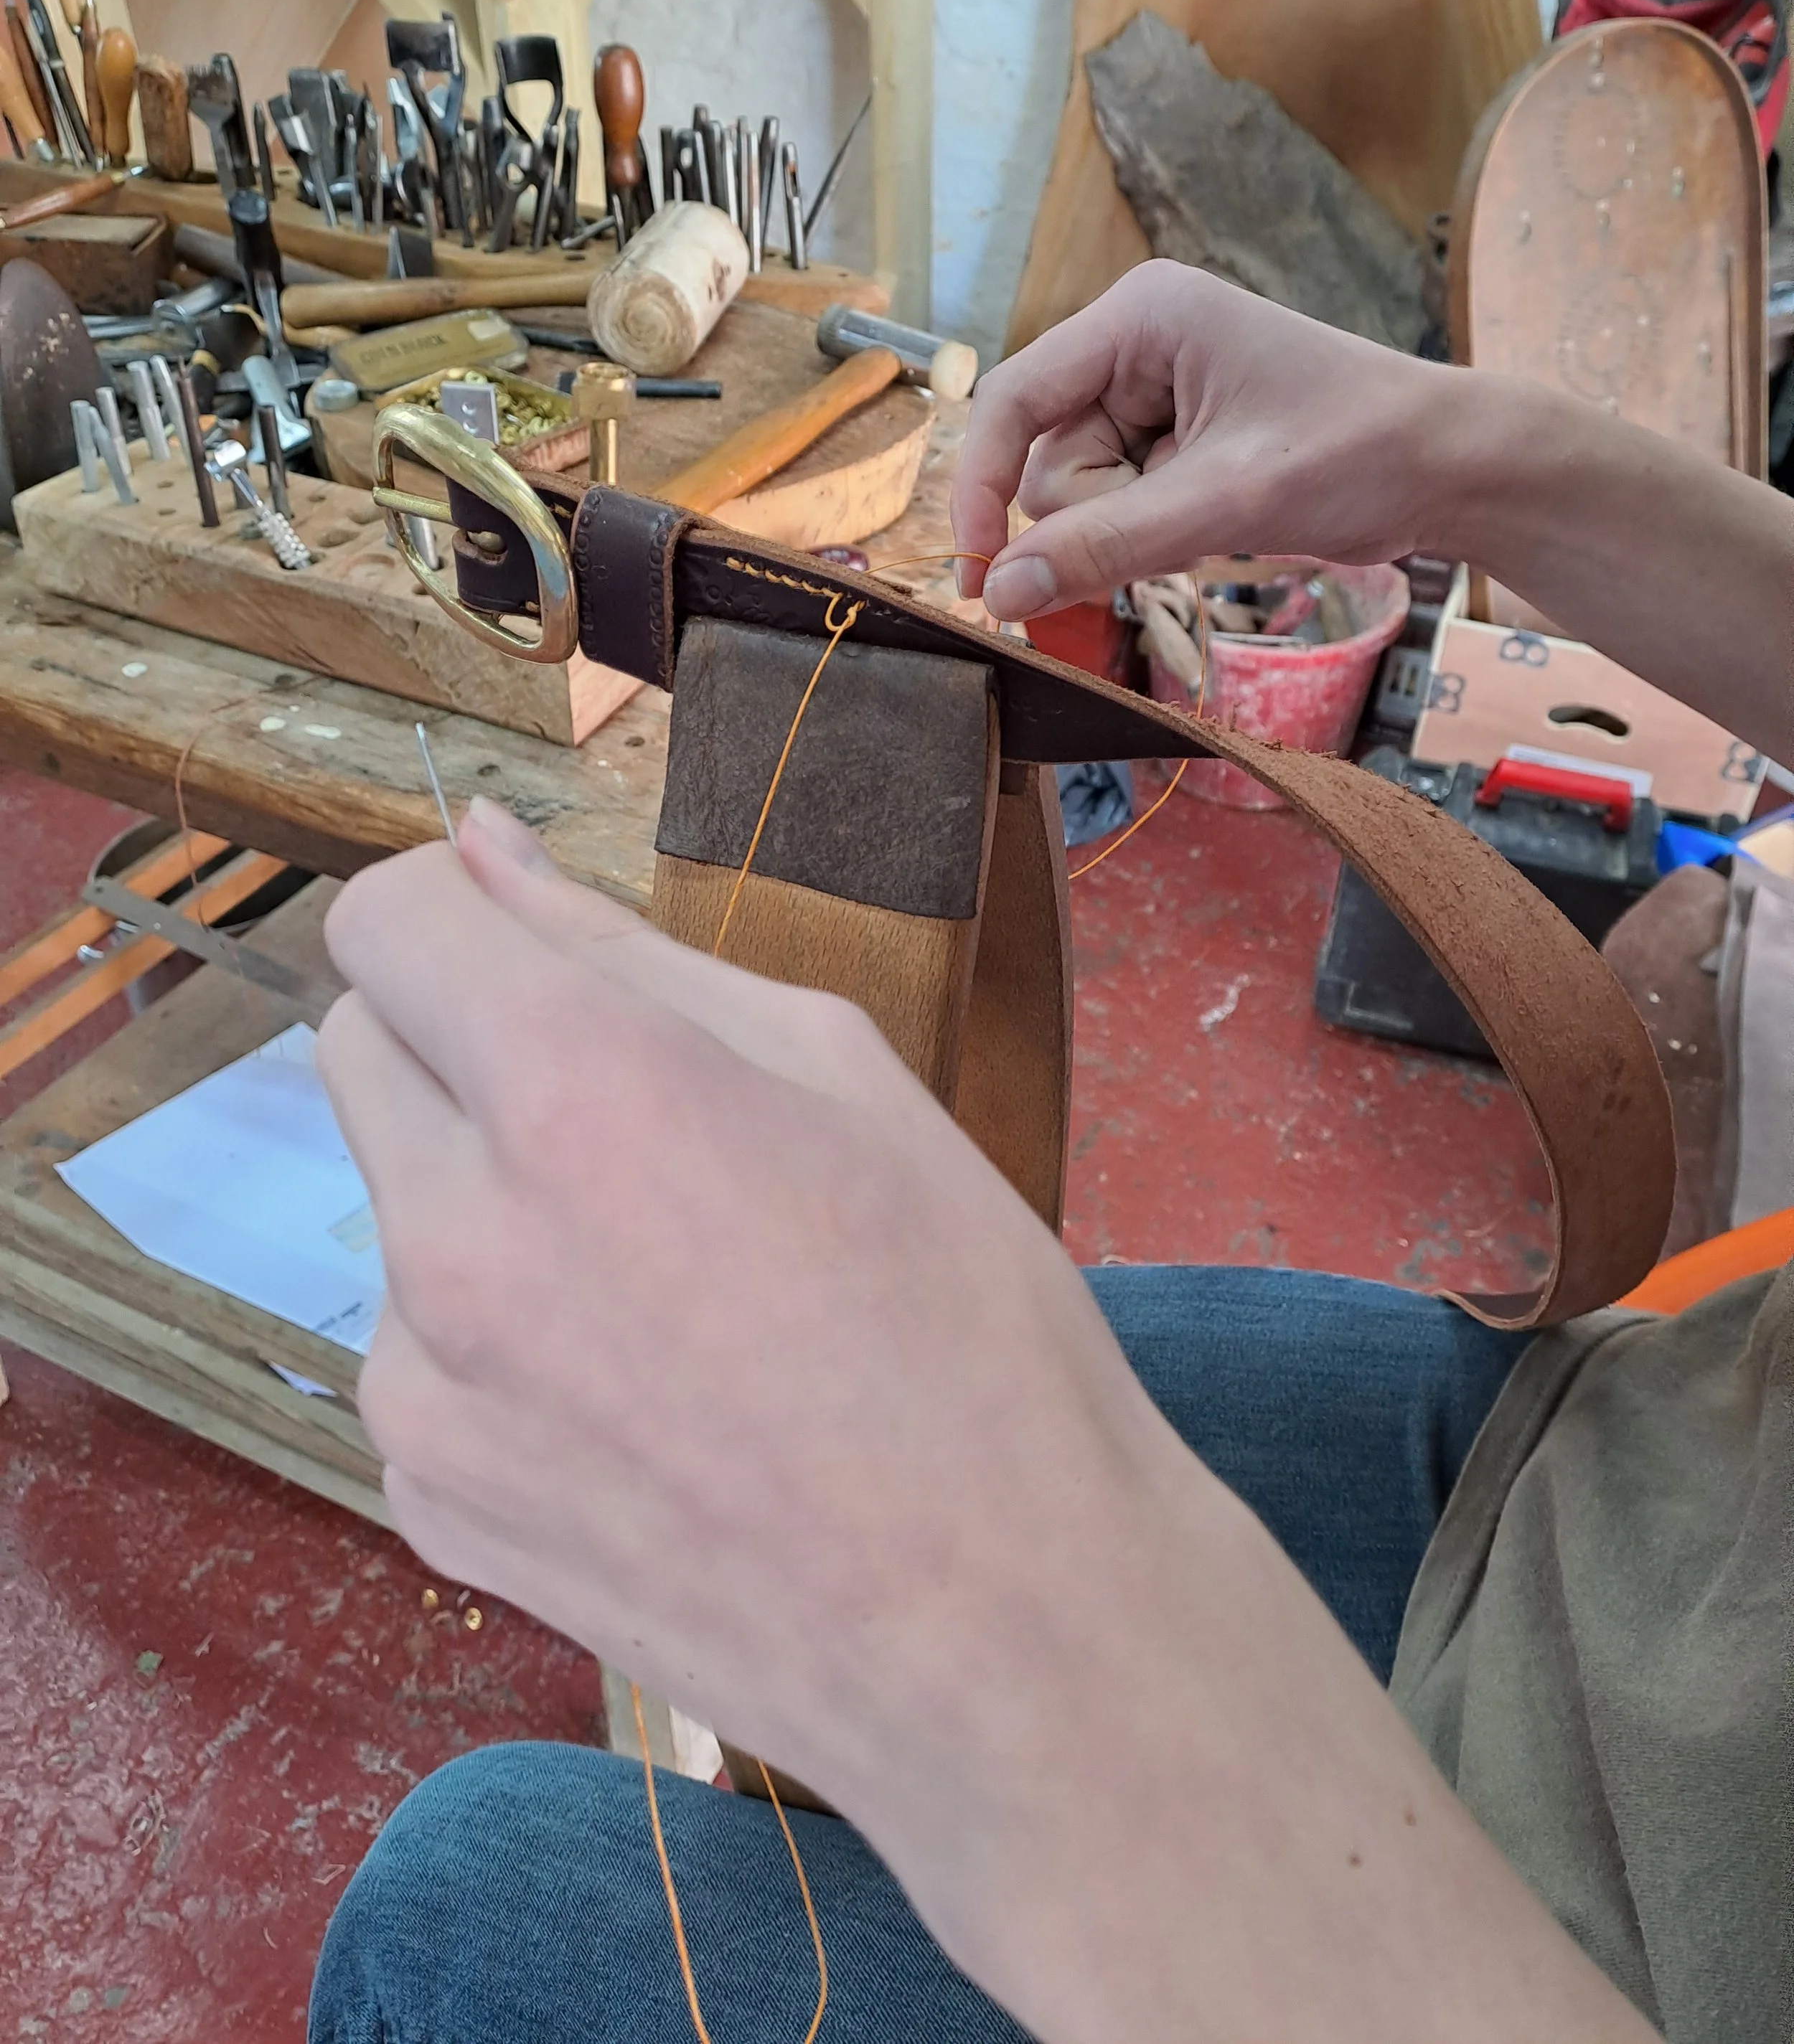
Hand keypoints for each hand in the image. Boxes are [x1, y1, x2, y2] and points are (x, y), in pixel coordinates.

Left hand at [316, 793, 1180, 1810]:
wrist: (1001, 1629)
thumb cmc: (965, 1327)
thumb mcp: (840, 1075)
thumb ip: (627, 950)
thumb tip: (483, 853)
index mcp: (575, 1094)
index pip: (382, 920)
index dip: (452, 908)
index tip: (524, 947)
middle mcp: (458, 1238)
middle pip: (362, 1048)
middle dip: (466, 1040)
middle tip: (634, 1111)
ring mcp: (425, 1388)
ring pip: (397, 1206)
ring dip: (486, 1197)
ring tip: (667, 1281)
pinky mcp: (429, 1498)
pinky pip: (418, 1353)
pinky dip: (496, 1340)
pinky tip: (643, 1395)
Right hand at [953, 261, 1448, 620]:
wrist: (1450, 468)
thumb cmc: (1356, 453)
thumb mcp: (1225, 503)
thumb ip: (1107, 545)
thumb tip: (1000, 593)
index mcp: (1141, 316)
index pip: (1014, 399)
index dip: (985, 486)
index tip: (981, 574)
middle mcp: (1136, 344)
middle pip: (1048, 459)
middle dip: (1100, 514)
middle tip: (1188, 522)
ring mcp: (1154, 393)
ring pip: (1080, 494)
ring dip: (1132, 529)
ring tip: (1217, 518)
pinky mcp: (1175, 440)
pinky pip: (1119, 505)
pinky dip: (1154, 532)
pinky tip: (1217, 521)